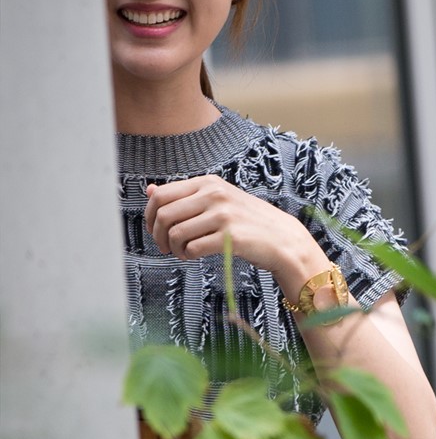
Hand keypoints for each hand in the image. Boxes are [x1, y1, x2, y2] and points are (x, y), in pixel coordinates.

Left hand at [144, 175, 300, 270]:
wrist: (282, 238)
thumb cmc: (247, 221)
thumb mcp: (218, 200)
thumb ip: (185, 195)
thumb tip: (149, 190)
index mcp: (208, 183)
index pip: (161, 195)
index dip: (149, 216)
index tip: (154, 229)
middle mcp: (215, 195)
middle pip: (164, 215)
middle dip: (158, 235)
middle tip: (165, 247)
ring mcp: (224, 215)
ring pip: (176, 233)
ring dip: (174, 248)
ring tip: (183, 252)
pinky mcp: (230, 237)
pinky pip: (193, 248)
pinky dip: (188, 255)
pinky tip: (195, 255)